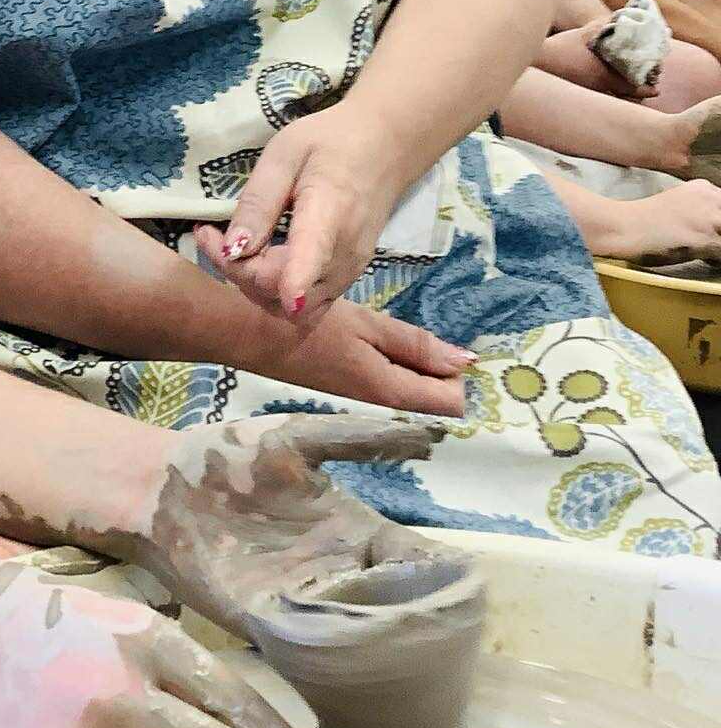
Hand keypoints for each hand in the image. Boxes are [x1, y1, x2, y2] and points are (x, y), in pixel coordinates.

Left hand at [120, 412, 450, 639]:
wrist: (162, 487)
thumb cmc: (230, 457)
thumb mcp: (300, 439)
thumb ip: (361, 436)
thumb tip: (432, 434)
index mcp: (355, 531)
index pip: (414, 561)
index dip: (439, 577)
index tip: (461, 591)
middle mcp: (338, 572)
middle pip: (395, 607)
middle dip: (418, 622)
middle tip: (442, 637)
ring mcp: (304, 601)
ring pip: (360, 634)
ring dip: (380, 644)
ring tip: (403, 655)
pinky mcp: (266, 624)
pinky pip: (311, 649)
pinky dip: (332, 657)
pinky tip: (347, 657)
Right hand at [194, 239, 469, 414]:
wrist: (249, 334)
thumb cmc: (309, 325)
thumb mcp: (367, 326)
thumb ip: (416, 345)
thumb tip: (468, 364)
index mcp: (390, 389)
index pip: (450, 402)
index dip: (468, 380)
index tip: (478, 353)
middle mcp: (379, 401)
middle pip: (432, 397)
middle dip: (450, 373)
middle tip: (460, 339)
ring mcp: (360, 393)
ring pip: (410, 387)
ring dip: (425, 367)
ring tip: (434, 339)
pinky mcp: (345, 382)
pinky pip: (389, 380)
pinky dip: (401, 364)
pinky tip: (397, 343)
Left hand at [198, 101, 407, 324]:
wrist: (385, 148)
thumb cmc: (331, 142)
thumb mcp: (284, 155)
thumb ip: (259, 203)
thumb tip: (231, 249)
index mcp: (330, 213)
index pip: (310, 257)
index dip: (285, 281)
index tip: (251, 276)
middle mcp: (344, 254)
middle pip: (283, 293)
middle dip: (238, 272)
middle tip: (210, 235)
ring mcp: (349, 273)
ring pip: (293, 310)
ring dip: (254, 287)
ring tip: (232, 249)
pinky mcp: (347, 280)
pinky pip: (307, 306)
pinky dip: (274, 293)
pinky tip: (258, 261)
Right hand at [606, 177, 720, 261]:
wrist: (623, 227)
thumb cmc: (643, 221)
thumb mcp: (676, 203)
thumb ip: (698, 208)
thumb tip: (709, 226)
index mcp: (703, 187)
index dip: (718, 224)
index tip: (712, 232)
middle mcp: (710, 198)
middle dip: (720, 234)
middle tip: (709, 243)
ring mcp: (709, 218)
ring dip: (718, 245)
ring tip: (706, 251)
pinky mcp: (706, 239)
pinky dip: (716, 260)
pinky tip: (703, 259)